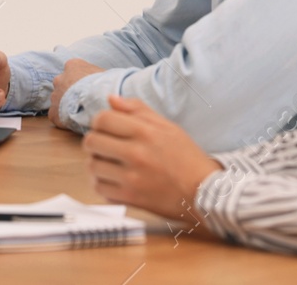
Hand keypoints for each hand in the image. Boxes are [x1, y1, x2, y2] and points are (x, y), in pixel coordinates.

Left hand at [49, 58, 103, 129]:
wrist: (98, 100)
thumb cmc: (105, 85)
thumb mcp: (104, 73)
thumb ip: (97, 74)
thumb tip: (103, 79)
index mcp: (72, 66)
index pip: (72, 70)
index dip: (80, 80)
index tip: (87, 88)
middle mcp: (60, 78)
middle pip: (63, 85)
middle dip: (70, 92)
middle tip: (83, 101)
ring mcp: (55, 95)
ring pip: (58, 100)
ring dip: (66, 106)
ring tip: (81, 112)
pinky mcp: (53, 112)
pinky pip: (56, 115)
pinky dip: (63, 119)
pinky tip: (75, 122)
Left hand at [84, 95, 221, 224]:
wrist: (205, 192)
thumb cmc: (187, 157)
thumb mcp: (168, 126)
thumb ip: (138, 110)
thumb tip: (111, 99)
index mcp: (145, 132)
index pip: (102, 119)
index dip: (99, 121)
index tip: (105, 128)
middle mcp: (136, 153)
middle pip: (92, 142)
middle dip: (95, 142)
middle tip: (106, 146)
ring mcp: (132, 178)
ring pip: (92, 166)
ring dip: (98, 163)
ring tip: (110, 164)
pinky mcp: (130, 198)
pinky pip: (99, 188)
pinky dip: (103, 183)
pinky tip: (115, 179)